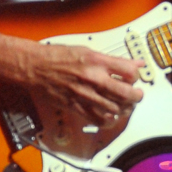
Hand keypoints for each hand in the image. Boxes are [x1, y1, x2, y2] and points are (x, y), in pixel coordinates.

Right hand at [22, 42, 142, 132]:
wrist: (35, 67)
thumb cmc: (57, 57)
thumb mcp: (88, 51)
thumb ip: (112, 60)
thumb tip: (133, 63)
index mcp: (97, 61)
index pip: (129, 71)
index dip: (136, 75)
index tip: (134, 77)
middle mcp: (93, 78)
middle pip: (126, 93)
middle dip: (136, 96)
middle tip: (136, 94)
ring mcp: (85, 95)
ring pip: (116, 108)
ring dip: (125, 108)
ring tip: (125, 105)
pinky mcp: (77, 107)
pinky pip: (99, 120)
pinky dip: (109, 121)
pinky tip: (111, 116)